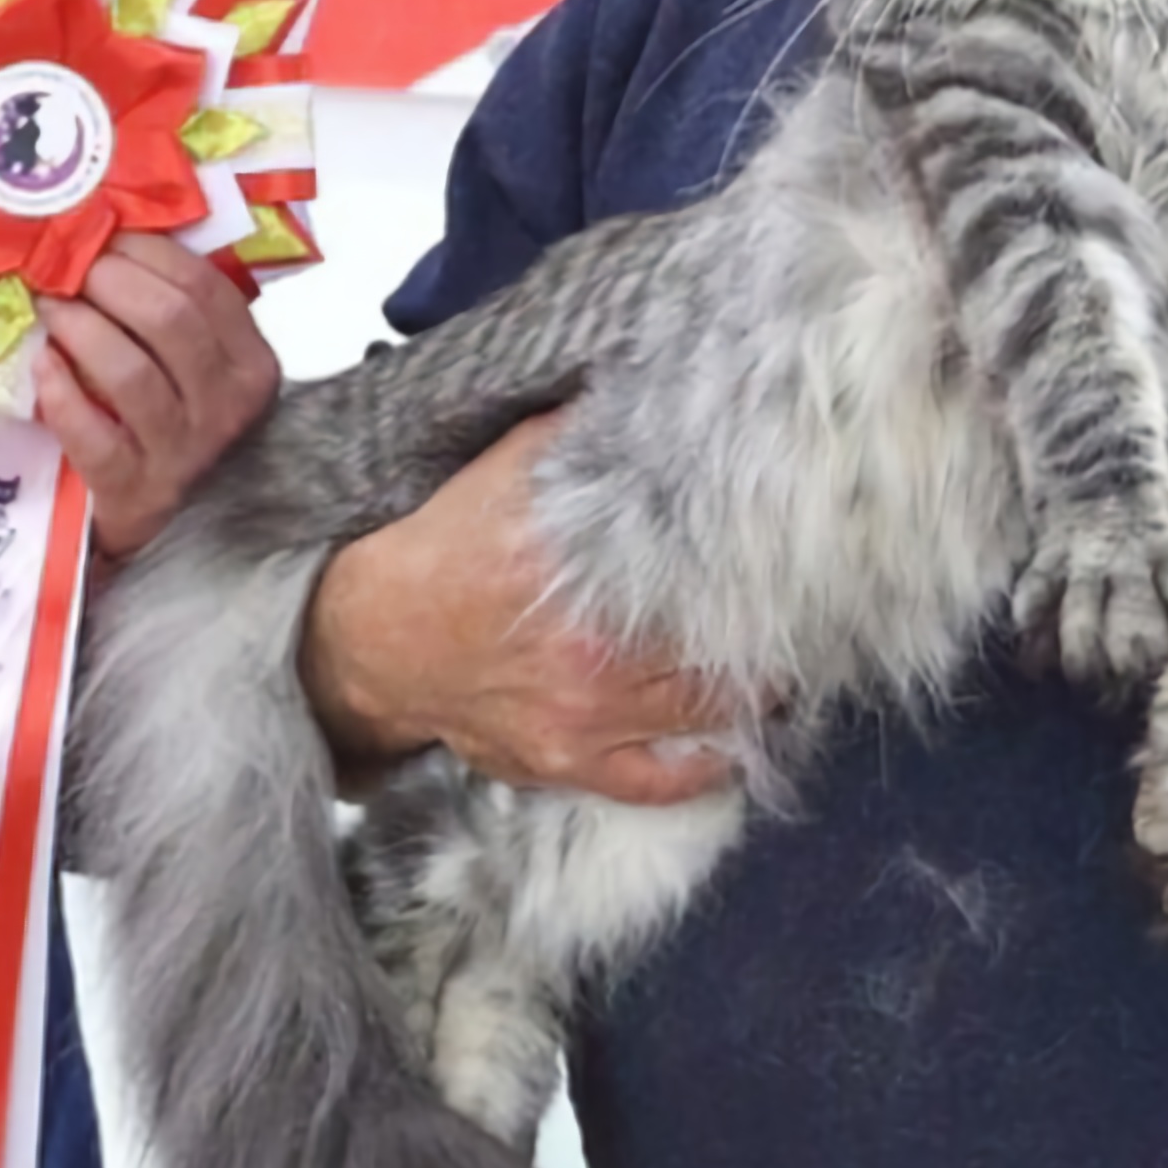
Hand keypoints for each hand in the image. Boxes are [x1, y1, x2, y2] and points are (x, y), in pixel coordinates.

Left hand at [34, 230, 283, 556]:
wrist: (161, 519)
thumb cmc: (172, 419)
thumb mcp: (197, 364)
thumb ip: (174, 306)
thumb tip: (111, 230)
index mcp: (250, 364)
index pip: (203, 288)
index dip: (145, 251)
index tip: (101, 234)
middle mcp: (226, 407)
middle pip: (169, 320)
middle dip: (109, 280)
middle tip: (66, 267)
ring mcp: (182, 452)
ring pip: (131, 372)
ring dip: (81, 327)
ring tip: (50, 307)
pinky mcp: (134, 489)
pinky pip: (93, 434)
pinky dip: (62, 393)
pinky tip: (43, 365)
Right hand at [299, 413, 743, 804]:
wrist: (372, 641)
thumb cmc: (444, 549)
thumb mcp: (504, 469)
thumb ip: (576, 435)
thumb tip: (649, 387)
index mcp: (577, 568)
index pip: (704, 569)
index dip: (759, 564)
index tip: (787, 554)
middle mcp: (590, 649)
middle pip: (720, 645)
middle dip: (763, 630)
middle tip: (794, 611)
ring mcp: (583, 716)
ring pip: (707, 712)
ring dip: (751, 691)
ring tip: (776, 666)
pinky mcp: (567, 763)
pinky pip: (663, 781)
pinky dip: (708, 764)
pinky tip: (733, 738)